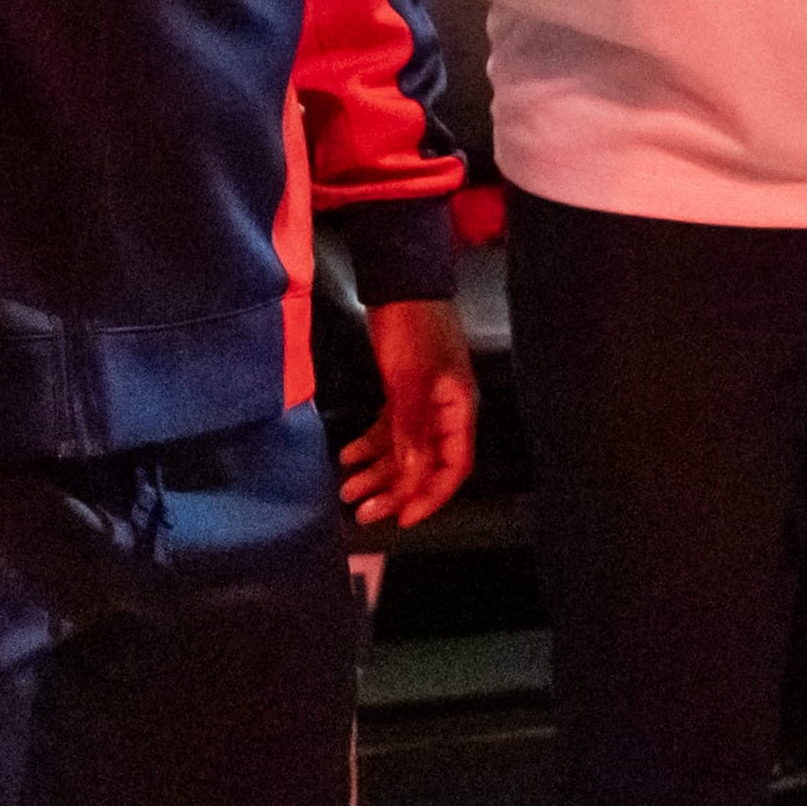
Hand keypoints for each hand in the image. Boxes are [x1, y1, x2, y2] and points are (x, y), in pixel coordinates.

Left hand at [339, 297, 477, 529]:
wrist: (402, 287)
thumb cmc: (414, 331)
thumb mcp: (411, 381)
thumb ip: (412, 429)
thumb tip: (414, 476)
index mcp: (459, 409)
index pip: (454, 466)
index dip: (431, 495)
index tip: (402, 518)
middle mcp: (445, 411)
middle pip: (425, 464)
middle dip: (395, 490)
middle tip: (362, 510)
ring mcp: (425, 402)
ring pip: (405, 450)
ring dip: (378, 472)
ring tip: (347, 488)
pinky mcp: (405, 392)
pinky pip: (390, 430)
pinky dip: (370, 445)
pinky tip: (347, 455)